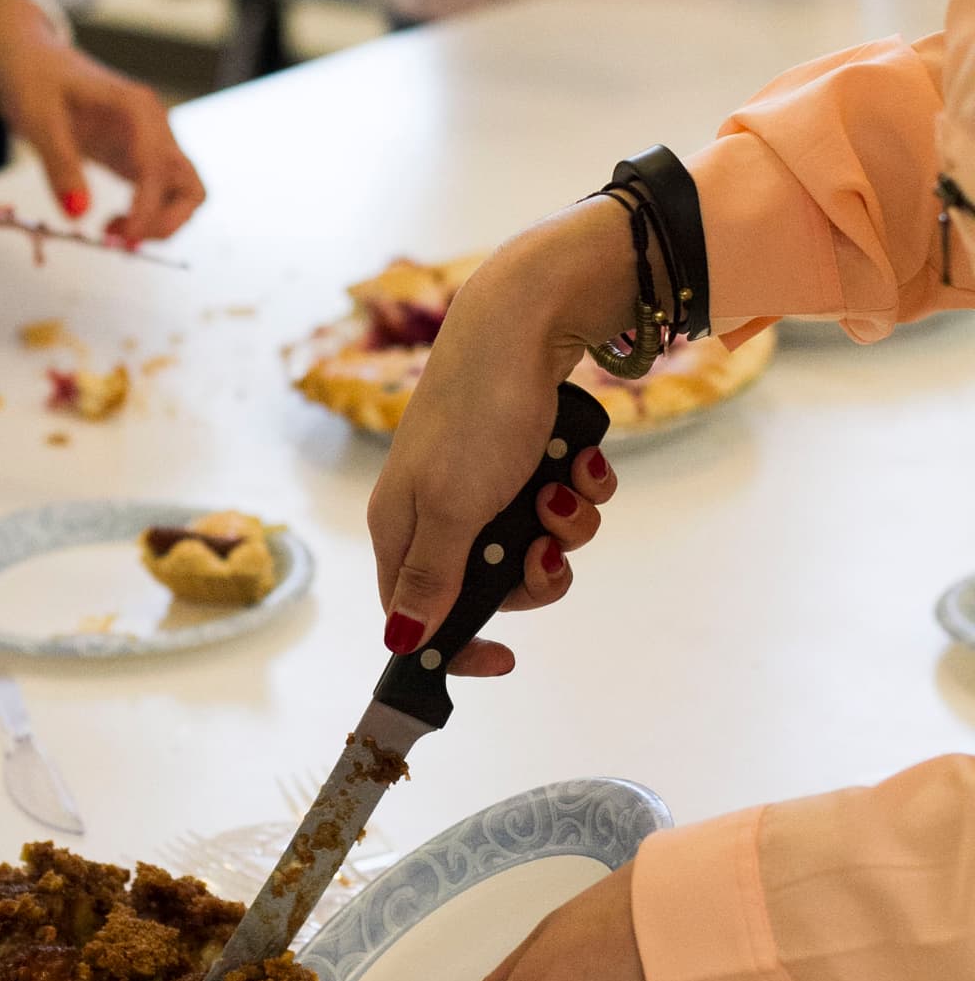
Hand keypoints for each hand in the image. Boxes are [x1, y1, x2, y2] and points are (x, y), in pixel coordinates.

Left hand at [0, 0, 205, 241]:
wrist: (29, 56)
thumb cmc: (33, 77)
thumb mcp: (38, 120)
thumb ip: (60, 168)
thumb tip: (78, 216)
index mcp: (137, 108)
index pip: (159, 168)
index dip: (147, 209)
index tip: (122, 238)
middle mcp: (155, 125)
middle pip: (190, 186)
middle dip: (165, 222)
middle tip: (121, 241)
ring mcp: (151, 142)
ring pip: (183, 194)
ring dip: (159, 223)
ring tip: (111, 233)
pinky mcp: (138, 156)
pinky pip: (160, 194)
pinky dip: (145, 216)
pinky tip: (110, 222)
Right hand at [368, 199, 636, 675]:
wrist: (526, 322)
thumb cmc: (478, 416)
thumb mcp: (451, 509)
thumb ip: (430, 580)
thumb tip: (400, 642)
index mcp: (401, 523)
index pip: (413, 613)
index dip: (456, 642)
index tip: (502, 658)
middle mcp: (439, 504)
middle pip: (489, 584)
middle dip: (533, 573)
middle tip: (547, 550)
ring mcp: (486, 477)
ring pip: (537, 541)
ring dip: (567, 525)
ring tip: (567, 487)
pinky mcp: (527, 452)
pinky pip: (563, 496)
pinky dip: (579, 484)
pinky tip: (580, 458)